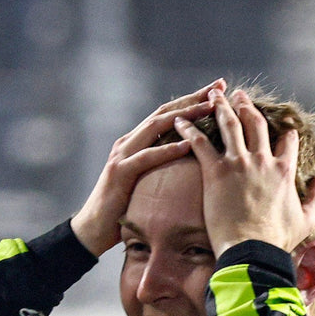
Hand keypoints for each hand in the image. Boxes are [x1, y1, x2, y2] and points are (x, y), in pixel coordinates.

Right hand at [69, 79, 222, 256]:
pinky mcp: (119, 173)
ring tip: (208, 108)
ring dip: (184, 116)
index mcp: (139, 141)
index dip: (194, 99)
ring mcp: (122, 155)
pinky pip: (146, 158)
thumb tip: (194, 158)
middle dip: (193, 98)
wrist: (94, 228)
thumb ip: (165, 164)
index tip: (220, 90)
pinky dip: (166, 150)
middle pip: (165, 112)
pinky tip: (186, 144)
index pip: (170, 113)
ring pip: (156, 127)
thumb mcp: (150, 180)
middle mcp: (130, 142)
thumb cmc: (126, 207)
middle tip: (219, 87)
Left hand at [173, 88, 314, 253]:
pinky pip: (200, 143)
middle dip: (247, 106)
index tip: (281, 125)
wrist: (251, 250)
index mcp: (284, 171)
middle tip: (239, 95)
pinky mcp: (216, 171)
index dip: (285, 132)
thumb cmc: (277, 239)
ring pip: (229, 125)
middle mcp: (262, 161)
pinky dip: (189, 130)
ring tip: (214, 94)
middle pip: (255, 124)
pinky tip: (180, 120)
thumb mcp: (305, 217)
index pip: (287, 141)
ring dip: (221, 106)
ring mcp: (239, 164)